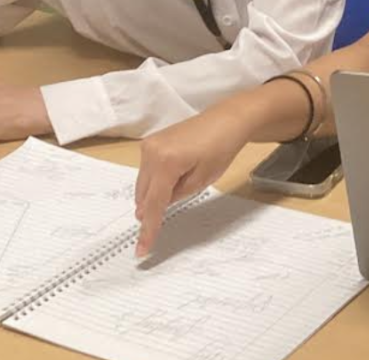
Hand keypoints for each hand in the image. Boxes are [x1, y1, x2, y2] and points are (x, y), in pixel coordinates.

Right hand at [134, 107, 250, 257]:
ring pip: (142, 184)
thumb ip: (176, 196)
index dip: (148, 229)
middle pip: (143, 195)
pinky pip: (146, 171)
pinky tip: (173, 179)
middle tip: (163, 222)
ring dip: (153, 195)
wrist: (226, 120)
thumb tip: (157, 206)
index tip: (142, 250)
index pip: (153, 204)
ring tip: (180, 187)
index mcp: (165, 162)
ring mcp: (149, 145)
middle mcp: (150, 152)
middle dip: (151, 210)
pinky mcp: (151, 141)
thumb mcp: (201, 180)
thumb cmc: (220, 149)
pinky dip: (155, 181)